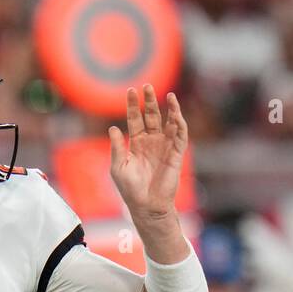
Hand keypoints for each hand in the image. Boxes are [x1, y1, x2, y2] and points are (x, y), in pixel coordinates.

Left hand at [108, 85, 188, 223]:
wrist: (146, 205)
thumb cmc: (130, 189)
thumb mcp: (119, 167)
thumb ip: (117, 147)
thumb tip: (112, 127)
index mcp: (136, 143)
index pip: (134, 119)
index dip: (133, 106)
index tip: (131, 91)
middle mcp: (151, 142)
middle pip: (151, 116)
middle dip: (150, 101)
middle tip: (147, 86)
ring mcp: (164, 147)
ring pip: (168, 122)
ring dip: (169, 109)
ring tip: (168, 95)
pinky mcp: (176, 154)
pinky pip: (180, 136)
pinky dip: (179, 125)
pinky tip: (176, 114)